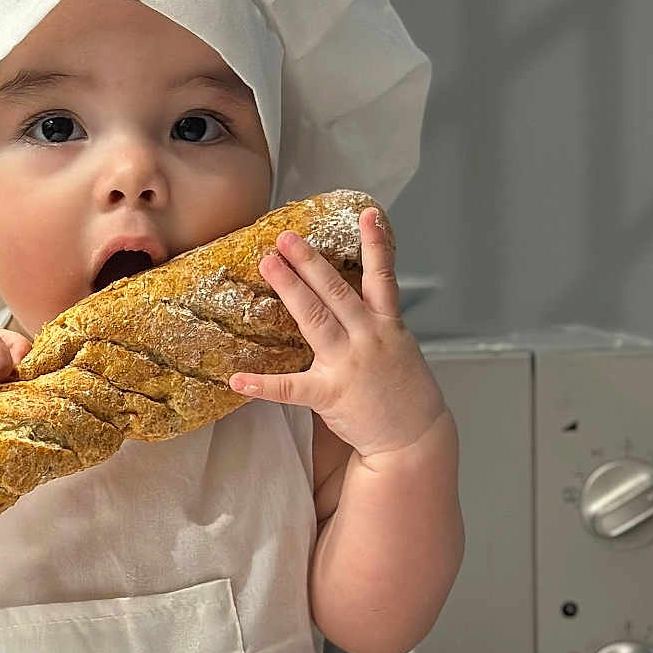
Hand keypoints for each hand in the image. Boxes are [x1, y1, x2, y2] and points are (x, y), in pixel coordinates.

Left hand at [227, 208, 446, 457]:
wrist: (413, 438)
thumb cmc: (402, 393)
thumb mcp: (398, 347)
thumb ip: (373, 323)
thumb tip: (347, 301)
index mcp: (387, 325)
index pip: (382, 276)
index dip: (376, 244)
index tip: (367, 214)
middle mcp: (369, 337)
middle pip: (336, 291)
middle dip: (310, 262)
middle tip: (285, 237)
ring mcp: (349, 364)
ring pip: (316, 319)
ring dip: (290, 289)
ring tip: (268, 265)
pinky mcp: (331, 394)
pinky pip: (291, 388)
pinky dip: (263, 384)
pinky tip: (239, 378)